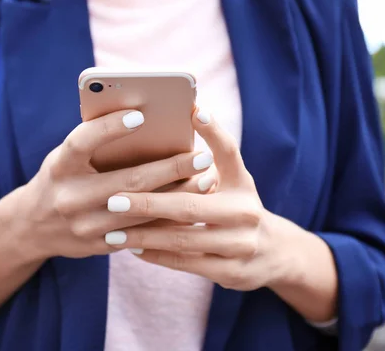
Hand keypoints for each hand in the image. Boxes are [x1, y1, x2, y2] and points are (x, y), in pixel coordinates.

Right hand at [7, 109, 215, 259]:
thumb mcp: (66, 157)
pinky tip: (193, 207)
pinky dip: (169, 219)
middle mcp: (69, 198)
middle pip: (126, 182)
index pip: (82, 143)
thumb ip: (95, 143)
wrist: (33, 226)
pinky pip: (141, 233)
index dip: (109, 128)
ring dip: (178, 196)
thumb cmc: (61, 177)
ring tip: (207, 179)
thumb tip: (147, 122)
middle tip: (201, 155)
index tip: (140, 115)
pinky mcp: (99, 246)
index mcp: (59, 166)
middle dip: (170, 169)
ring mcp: (84, 227)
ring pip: (141, 211)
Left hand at [102, 109, 306, 291]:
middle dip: (148, 204)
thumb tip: (181, 118)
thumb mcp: (232, 180)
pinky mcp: (231, 272)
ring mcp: (240, 246)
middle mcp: (246, 213)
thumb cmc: (237, 205)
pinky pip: (185, 264)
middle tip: (114, 200)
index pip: (229, 153)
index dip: (214, 132)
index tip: (193, 111)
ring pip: (183, 240)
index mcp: (243, 184)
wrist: (272, 254)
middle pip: (191, 207)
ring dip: (144, 236)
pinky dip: (157, 256)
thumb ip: (207, 158)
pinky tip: (133, 249)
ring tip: (113, 230)